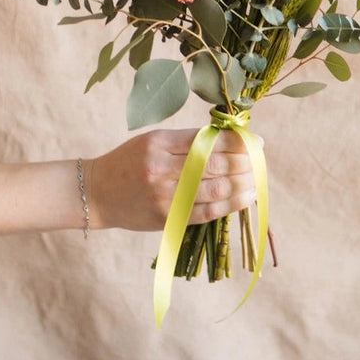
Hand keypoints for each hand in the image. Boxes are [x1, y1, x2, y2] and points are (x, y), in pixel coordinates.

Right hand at [85, 129, 256, 230]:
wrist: (98, 193)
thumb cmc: (130, 161)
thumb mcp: (153, 141)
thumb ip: (187, 142)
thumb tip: (229, 141)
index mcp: (160, 142)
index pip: (207, 140)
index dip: (236, 141)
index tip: (255, 141)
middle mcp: (162, 167)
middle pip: (214, 164)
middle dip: (244, 162)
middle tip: (261, 160)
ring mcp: (164, 195)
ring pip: (214, 189)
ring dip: (242, 185)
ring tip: (257, 180)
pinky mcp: (166, 218)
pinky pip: (205, 212)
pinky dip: (228, 205)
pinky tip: (243, 198)